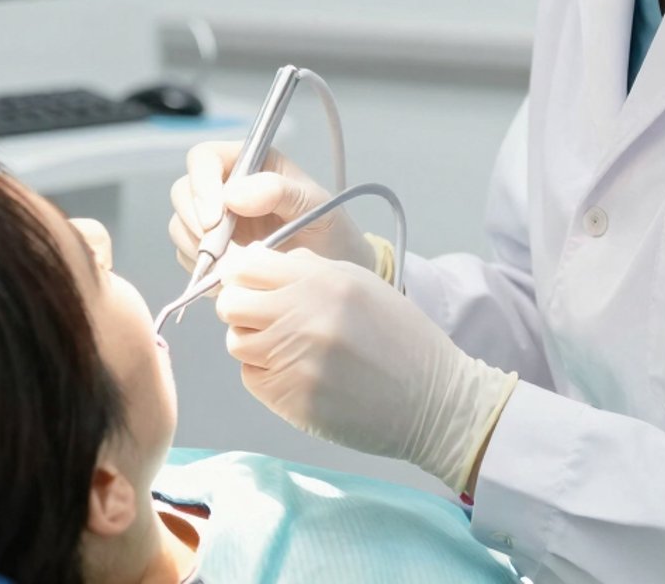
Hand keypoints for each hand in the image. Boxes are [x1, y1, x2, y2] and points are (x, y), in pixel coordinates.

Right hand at [168, 141, 374, 274]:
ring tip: (232, 266)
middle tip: (219, 250)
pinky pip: (188, 256)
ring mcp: (215, 220)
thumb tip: (233, 195)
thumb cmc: (328, 230)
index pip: (205, 157)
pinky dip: (201, 269)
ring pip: (180, 225)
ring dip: (198, 248)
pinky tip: (229, 276)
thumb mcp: (314, 205)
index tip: (214, 218)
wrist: (332, 273)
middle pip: (183, 191)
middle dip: (194, 221)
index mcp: (250, 163)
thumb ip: (278, 192)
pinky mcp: (211, 251)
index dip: (201, 183)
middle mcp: (226, 187)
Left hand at [214, 246, 516, 493]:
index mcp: (322, 280)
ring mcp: (295, 360)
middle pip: (231, 304)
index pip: (248, 264)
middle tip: (263, 317)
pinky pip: (253, 378)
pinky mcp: (292, 399)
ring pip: (237, 343)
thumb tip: (258, 263)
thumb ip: (308, 271)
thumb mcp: (359, 283)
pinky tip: (296, 373)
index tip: (253, 283)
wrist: (433, 400)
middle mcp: (303, 315)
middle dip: (241, 308)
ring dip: (254, 343)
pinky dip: (266, 374)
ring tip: (286, 347)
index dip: (245, 274)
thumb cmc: (400, 338)